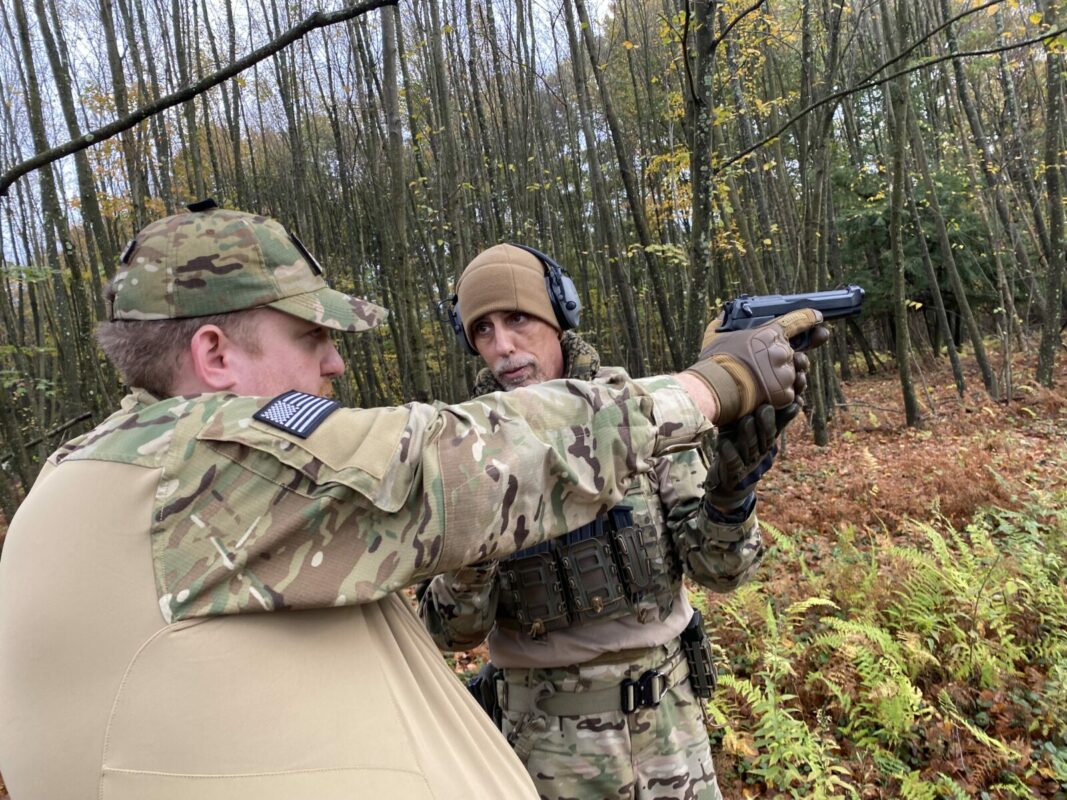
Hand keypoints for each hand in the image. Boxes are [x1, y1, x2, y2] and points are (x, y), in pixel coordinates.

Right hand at [685, 309, 825, 424]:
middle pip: (796, 353)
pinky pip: (789, 394)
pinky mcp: (785, 394)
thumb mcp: (716, 334)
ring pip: (793, 375)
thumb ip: (724, 321)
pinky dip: (778, 396)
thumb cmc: (715, 361)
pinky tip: (764, 396)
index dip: (810, 318)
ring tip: (764, 383)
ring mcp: (785, 373)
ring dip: (783, 378)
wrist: (716, 388)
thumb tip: (725, 312)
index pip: (798, 321)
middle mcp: (782, 351)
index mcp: (769, 334)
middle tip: (771, 366)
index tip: (818, 317)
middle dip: (788, 359)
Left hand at [705, 402, 799, 509]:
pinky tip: (724, 443)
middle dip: (766, 423)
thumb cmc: (742, 451)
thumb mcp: (755, 432)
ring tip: (745, 420)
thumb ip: (767, 415)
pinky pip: (732, 462)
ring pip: (750, 448)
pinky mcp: (733, 474)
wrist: (731, 485)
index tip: (796, 398)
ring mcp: (748, 463)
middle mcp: (761, 450)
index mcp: (767, 438)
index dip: (789, 410)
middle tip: (764, 408)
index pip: (781, 422)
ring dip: (748, 434)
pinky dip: (728, 453)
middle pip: (768, 437)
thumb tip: (788, 394)